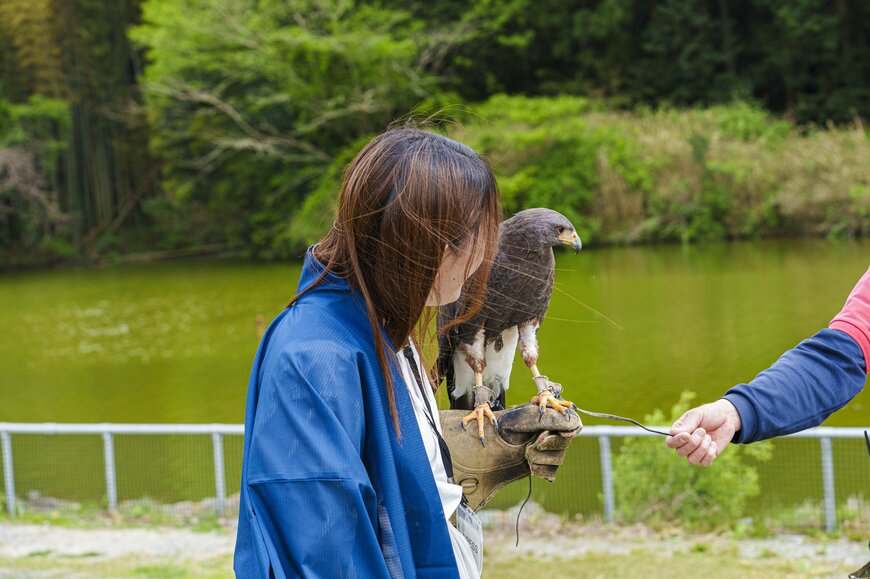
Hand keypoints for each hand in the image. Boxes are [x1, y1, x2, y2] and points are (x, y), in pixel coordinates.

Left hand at [439, 404, 580, 509]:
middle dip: (546, 445)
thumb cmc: (506, 425)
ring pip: (559, 459)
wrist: (490, 445)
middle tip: (532, 444)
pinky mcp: (544, 466)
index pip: (573, 423)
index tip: (546, 434)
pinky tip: (528, 464)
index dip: (564, 431)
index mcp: (553, 417)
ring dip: (539, 458)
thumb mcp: (526, 417)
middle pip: (565, 443)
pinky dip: (538, 469)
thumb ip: (551, 419)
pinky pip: (551, 473)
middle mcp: (554, 433)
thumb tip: (575, 423)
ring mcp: (550, 451)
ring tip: (525, 453)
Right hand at [665, 399, 741, 466]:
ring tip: (709, 437)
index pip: (670, 443)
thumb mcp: (697, 414)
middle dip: (694, 443)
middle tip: (703, 431)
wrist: (727, 418)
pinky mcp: (707, 457)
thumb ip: (687, 425)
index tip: (687, 435)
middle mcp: (685, 444)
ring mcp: (695, 451)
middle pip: (680, 453)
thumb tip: (674, 434)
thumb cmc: (709, 414)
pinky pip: (704, 463)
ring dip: (702, 448)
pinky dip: (710, 454)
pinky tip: (714, 444)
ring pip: (692, 460)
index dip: (677, 441)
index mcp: (679, 432)